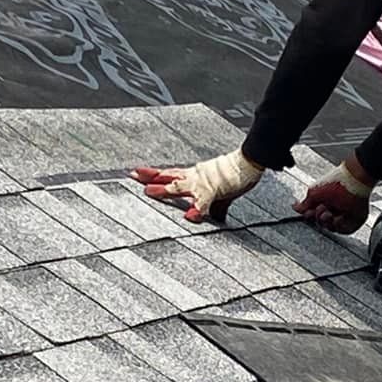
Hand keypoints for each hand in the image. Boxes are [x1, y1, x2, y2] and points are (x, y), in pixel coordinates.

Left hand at [132, 149, 263, 223]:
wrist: (250, 162)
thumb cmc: (238, 173)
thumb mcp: (222, 192)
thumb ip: (216, 207)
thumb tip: (217, 219)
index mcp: (194, 175)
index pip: (170, 174)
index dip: (153, 174)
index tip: (138, 173)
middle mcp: (194, 178)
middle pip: (168, 176)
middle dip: (150, 177)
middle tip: (132, 176)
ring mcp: (202, 184)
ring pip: (178, 186)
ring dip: (163, 190)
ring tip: (148, 192)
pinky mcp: (214, 192)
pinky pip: (203, 204)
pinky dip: (196, 211)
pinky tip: (189, 217)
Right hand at [295, 156, 373, 233]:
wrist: (353, 180)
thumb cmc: (336, 182)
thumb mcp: (314, 192)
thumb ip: (304, 203)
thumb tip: (295, 208)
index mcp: (325, 201)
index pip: (315, 214)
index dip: (310, 215)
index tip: (309, 212)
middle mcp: (335, 208)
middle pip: (322, 223)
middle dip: (319, 218)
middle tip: (321, 209)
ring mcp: (345, 214)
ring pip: (332, 228)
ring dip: (328, 222)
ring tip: (328, 213)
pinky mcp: (355, 219)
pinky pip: (345, 230)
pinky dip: (339, 226)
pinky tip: (338, 218)